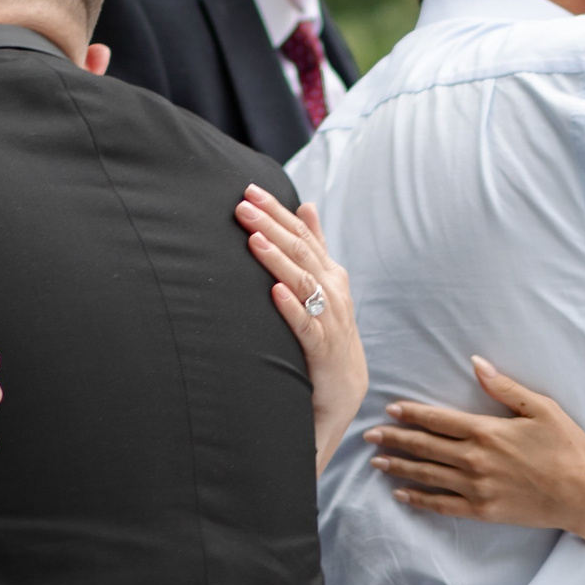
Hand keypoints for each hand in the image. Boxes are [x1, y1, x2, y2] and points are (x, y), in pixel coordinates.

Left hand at [236, 185, 364, 472]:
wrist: (341, 393)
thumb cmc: (326, 335)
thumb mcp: (323, 286)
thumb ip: (315, 246)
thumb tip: (306, 205)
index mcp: (330, 275)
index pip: (303, 235)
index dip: (277, 212)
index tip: (250, 191)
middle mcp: (333, 293)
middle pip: (301, 252)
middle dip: (271, 227)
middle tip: (243, 206)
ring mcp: (330, 321)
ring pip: (303, 283)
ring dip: (278, 261)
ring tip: (253, 240)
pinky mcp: (322, 351)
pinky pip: (306, 326)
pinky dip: (291, 308)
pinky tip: (274, 292)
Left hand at [365, 357, 584, 531]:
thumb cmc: (567, 447)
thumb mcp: (541, 408)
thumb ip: (504, 387)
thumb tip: (476, 363)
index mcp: (486, 431)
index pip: (437, 419)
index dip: (410, 414)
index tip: (389, 410)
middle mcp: (474, 459)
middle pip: (424, 447)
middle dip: (394, 439)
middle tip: (368, 436)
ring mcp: (476, 487)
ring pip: (427, 475)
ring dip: (399, 468)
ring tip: (376, 462)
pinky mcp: (482, 510)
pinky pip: (442, 505)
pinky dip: (418, 499)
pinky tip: (401, 493)